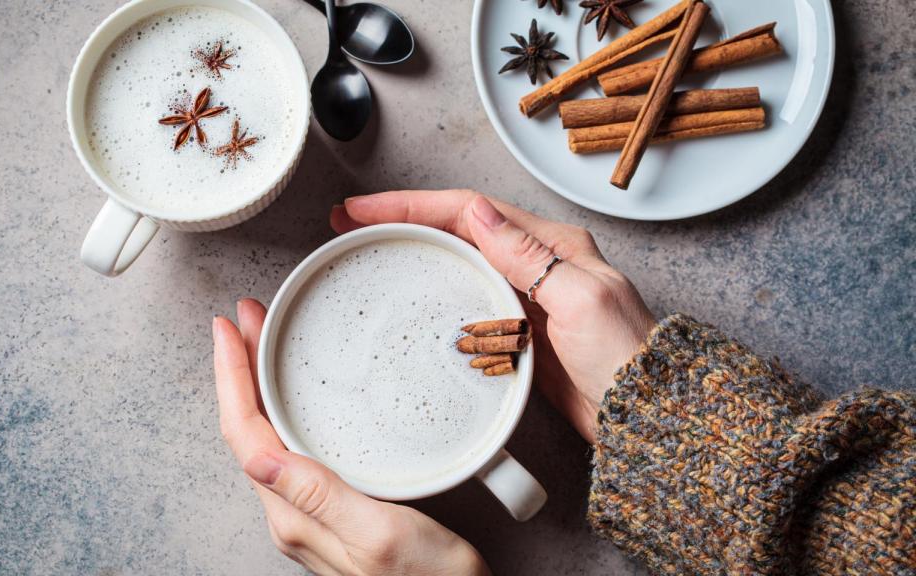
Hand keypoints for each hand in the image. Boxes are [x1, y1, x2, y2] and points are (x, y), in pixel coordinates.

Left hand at [213, 299, 490, 575]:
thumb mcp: (381, 535)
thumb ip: (320, 498)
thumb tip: (259, 457)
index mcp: (296, 516)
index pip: (245, 435)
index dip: (230, 378)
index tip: (226, 330)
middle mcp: (294, 516)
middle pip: (249, 430)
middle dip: (240, 369)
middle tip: (245, 319)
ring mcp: (312, 515)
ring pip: (268, 438)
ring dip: (259, 386)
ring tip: (261, 343)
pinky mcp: (335, 512)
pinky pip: (294, 451)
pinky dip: (286, 409)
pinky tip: (298, 396)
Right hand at [331, 190, 654, 442]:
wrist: (640, 414)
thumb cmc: (624, 358)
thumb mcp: (580, 297)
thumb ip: (528, 255)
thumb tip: (478, 212)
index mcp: (551, 245)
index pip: (468, 210)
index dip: (411, 205)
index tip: (365, 210)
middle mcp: (535, 263)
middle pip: (455, 228)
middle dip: (401, 220)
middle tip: (351, 223)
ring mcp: (523, 296)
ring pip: (455, 260)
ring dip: (412, 250)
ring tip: (368, 249)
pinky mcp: (515, 330)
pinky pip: (464, 298)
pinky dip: (431, 290)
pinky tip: (410, 296)